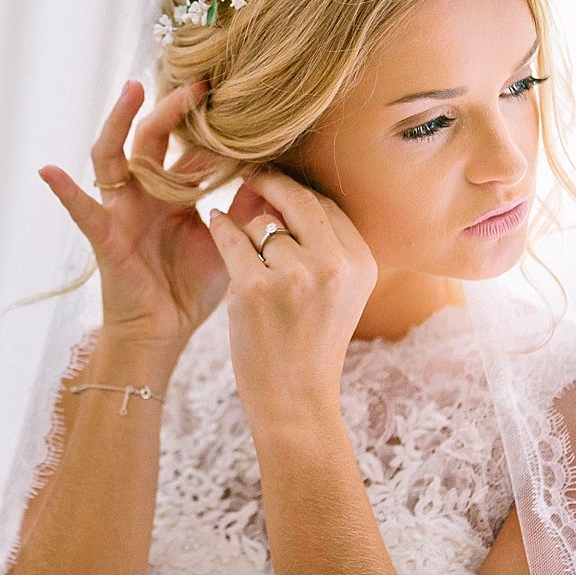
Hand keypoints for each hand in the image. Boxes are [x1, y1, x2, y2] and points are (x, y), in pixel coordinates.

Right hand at [39, 81, 264, 378]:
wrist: (164, 331)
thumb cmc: (190, 288)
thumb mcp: (227, 244)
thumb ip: (245, 211)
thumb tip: (271, 175)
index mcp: (174, 193)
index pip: (190, 149)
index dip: (209, 128)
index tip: (234, 98)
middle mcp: (145, 193)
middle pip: (152, 138)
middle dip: (172, 108)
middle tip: (200, 83)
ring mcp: (122, 211)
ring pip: (113, 156)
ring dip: (118, 122)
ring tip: (131, 90)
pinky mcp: (106, 237)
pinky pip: (82, 211)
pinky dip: (64, 191)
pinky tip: (48, 170)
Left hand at [207, 169, 377, 423]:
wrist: (295, 399)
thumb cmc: (312, 343)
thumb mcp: (342, 292)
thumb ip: (328, 244)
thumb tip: (294, 191)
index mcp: (360, 262)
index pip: (326, 206)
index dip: (298, 192)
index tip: (278, 184)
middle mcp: (333, 265)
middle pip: (297, 201)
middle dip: (271, 184)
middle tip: (252, 175)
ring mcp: (293, 276)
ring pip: (261, 224)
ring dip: (250, 236)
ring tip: (253, 268)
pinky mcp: (254, 288)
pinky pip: (231, 236)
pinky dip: (220, 227)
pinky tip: (215, 222)